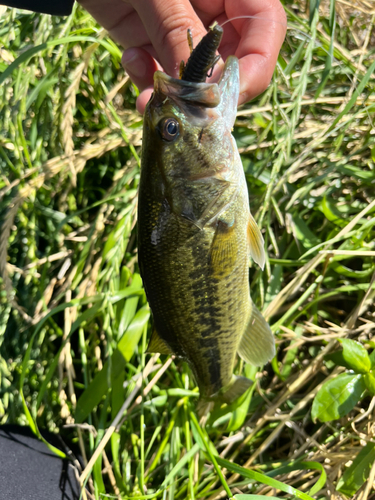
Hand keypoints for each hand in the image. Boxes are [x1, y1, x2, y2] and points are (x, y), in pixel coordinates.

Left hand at [78, 0, 286, 112]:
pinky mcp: (157, 43)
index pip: (266, 24)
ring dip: (173, 93)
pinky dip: (149, 81)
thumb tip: (204, 89)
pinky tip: (130, 60)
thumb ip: (178, 32)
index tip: (226, 96)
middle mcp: (213, 8)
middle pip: (237, 59)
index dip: (256, 64)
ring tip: (147, 95)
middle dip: (209, 90)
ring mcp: (184, 28)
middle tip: (186, 108)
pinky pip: (166, 75)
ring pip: (197, 77)